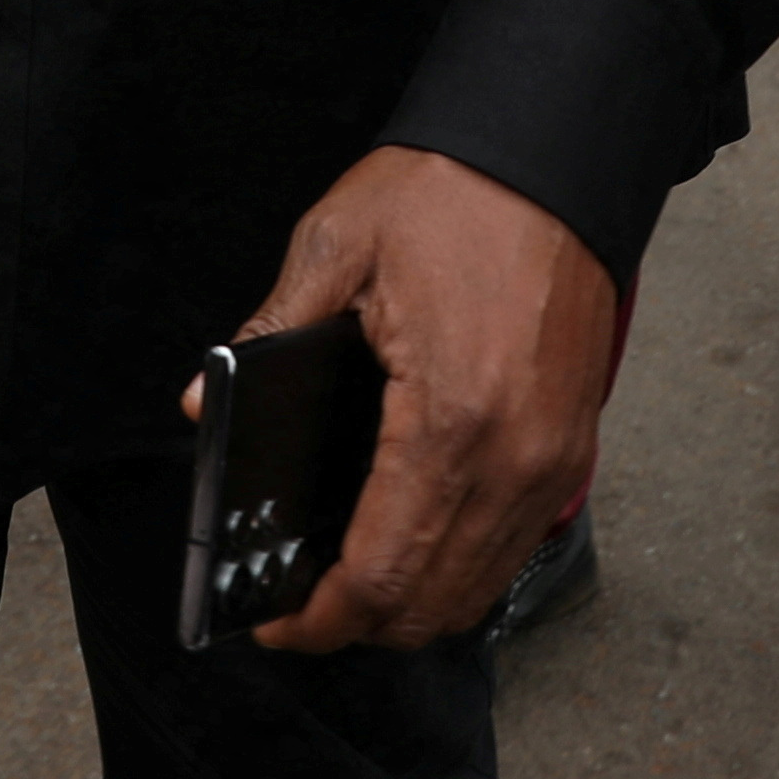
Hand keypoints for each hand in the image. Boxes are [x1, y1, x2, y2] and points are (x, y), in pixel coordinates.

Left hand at [226, 146, 618, 653]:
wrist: (557, 153)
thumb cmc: (455, 191)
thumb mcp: (336, 244)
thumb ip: (267, 333)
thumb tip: (204, 405)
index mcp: (449, 419)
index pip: (381, 574)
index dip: (320, 620)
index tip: (275, 623)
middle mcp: (515, 460)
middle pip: (432, 604)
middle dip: (359, 625)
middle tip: (300, 607)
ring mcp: (554, 461)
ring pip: (479, 588)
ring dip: (413, 604)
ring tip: (349, 580)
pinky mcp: (574, 446)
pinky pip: (514, 546)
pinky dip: (462, 567)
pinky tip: (411, 537)